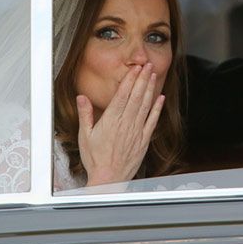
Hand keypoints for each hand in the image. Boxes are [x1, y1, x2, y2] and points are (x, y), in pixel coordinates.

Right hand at [76, 63, 164, 185]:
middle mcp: (126, 123)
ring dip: (150, 89)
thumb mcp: (85, 136)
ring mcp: (137, 131)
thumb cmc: (95, 159)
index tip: (134, 68)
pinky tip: (161, 98)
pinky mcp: (144, 140)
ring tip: (154, 75)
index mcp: (111, 120)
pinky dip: (157, 108)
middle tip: (147, 65)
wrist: (109, 179)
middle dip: (142, 79)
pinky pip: (152, 121)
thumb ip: (86, 115)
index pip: (122, 95)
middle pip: (136, 96)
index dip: (130, 79)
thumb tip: (81, 97)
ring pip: (145, 105)